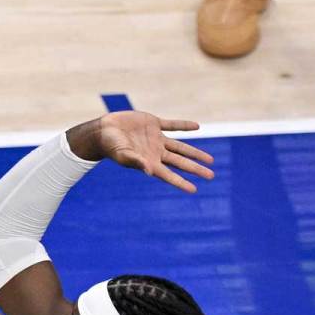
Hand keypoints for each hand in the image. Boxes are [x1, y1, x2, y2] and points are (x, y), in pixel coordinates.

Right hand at [71, 111, 214, 192]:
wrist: (103, 130)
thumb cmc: (110, 146)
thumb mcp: (123, 155)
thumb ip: (136, 162)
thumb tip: (150, 171)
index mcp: (149, 162)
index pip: (169, 175)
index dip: (181, 182)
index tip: (194, 189)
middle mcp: (155, 152)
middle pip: (180, 162)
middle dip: (196, 169)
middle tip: (211, 176)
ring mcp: (156, 139)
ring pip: (180, 147)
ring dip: (195, 152)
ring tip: (210, 159)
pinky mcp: (153, 124)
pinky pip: (172, 125)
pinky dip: (184, 126)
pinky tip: (196, 127)